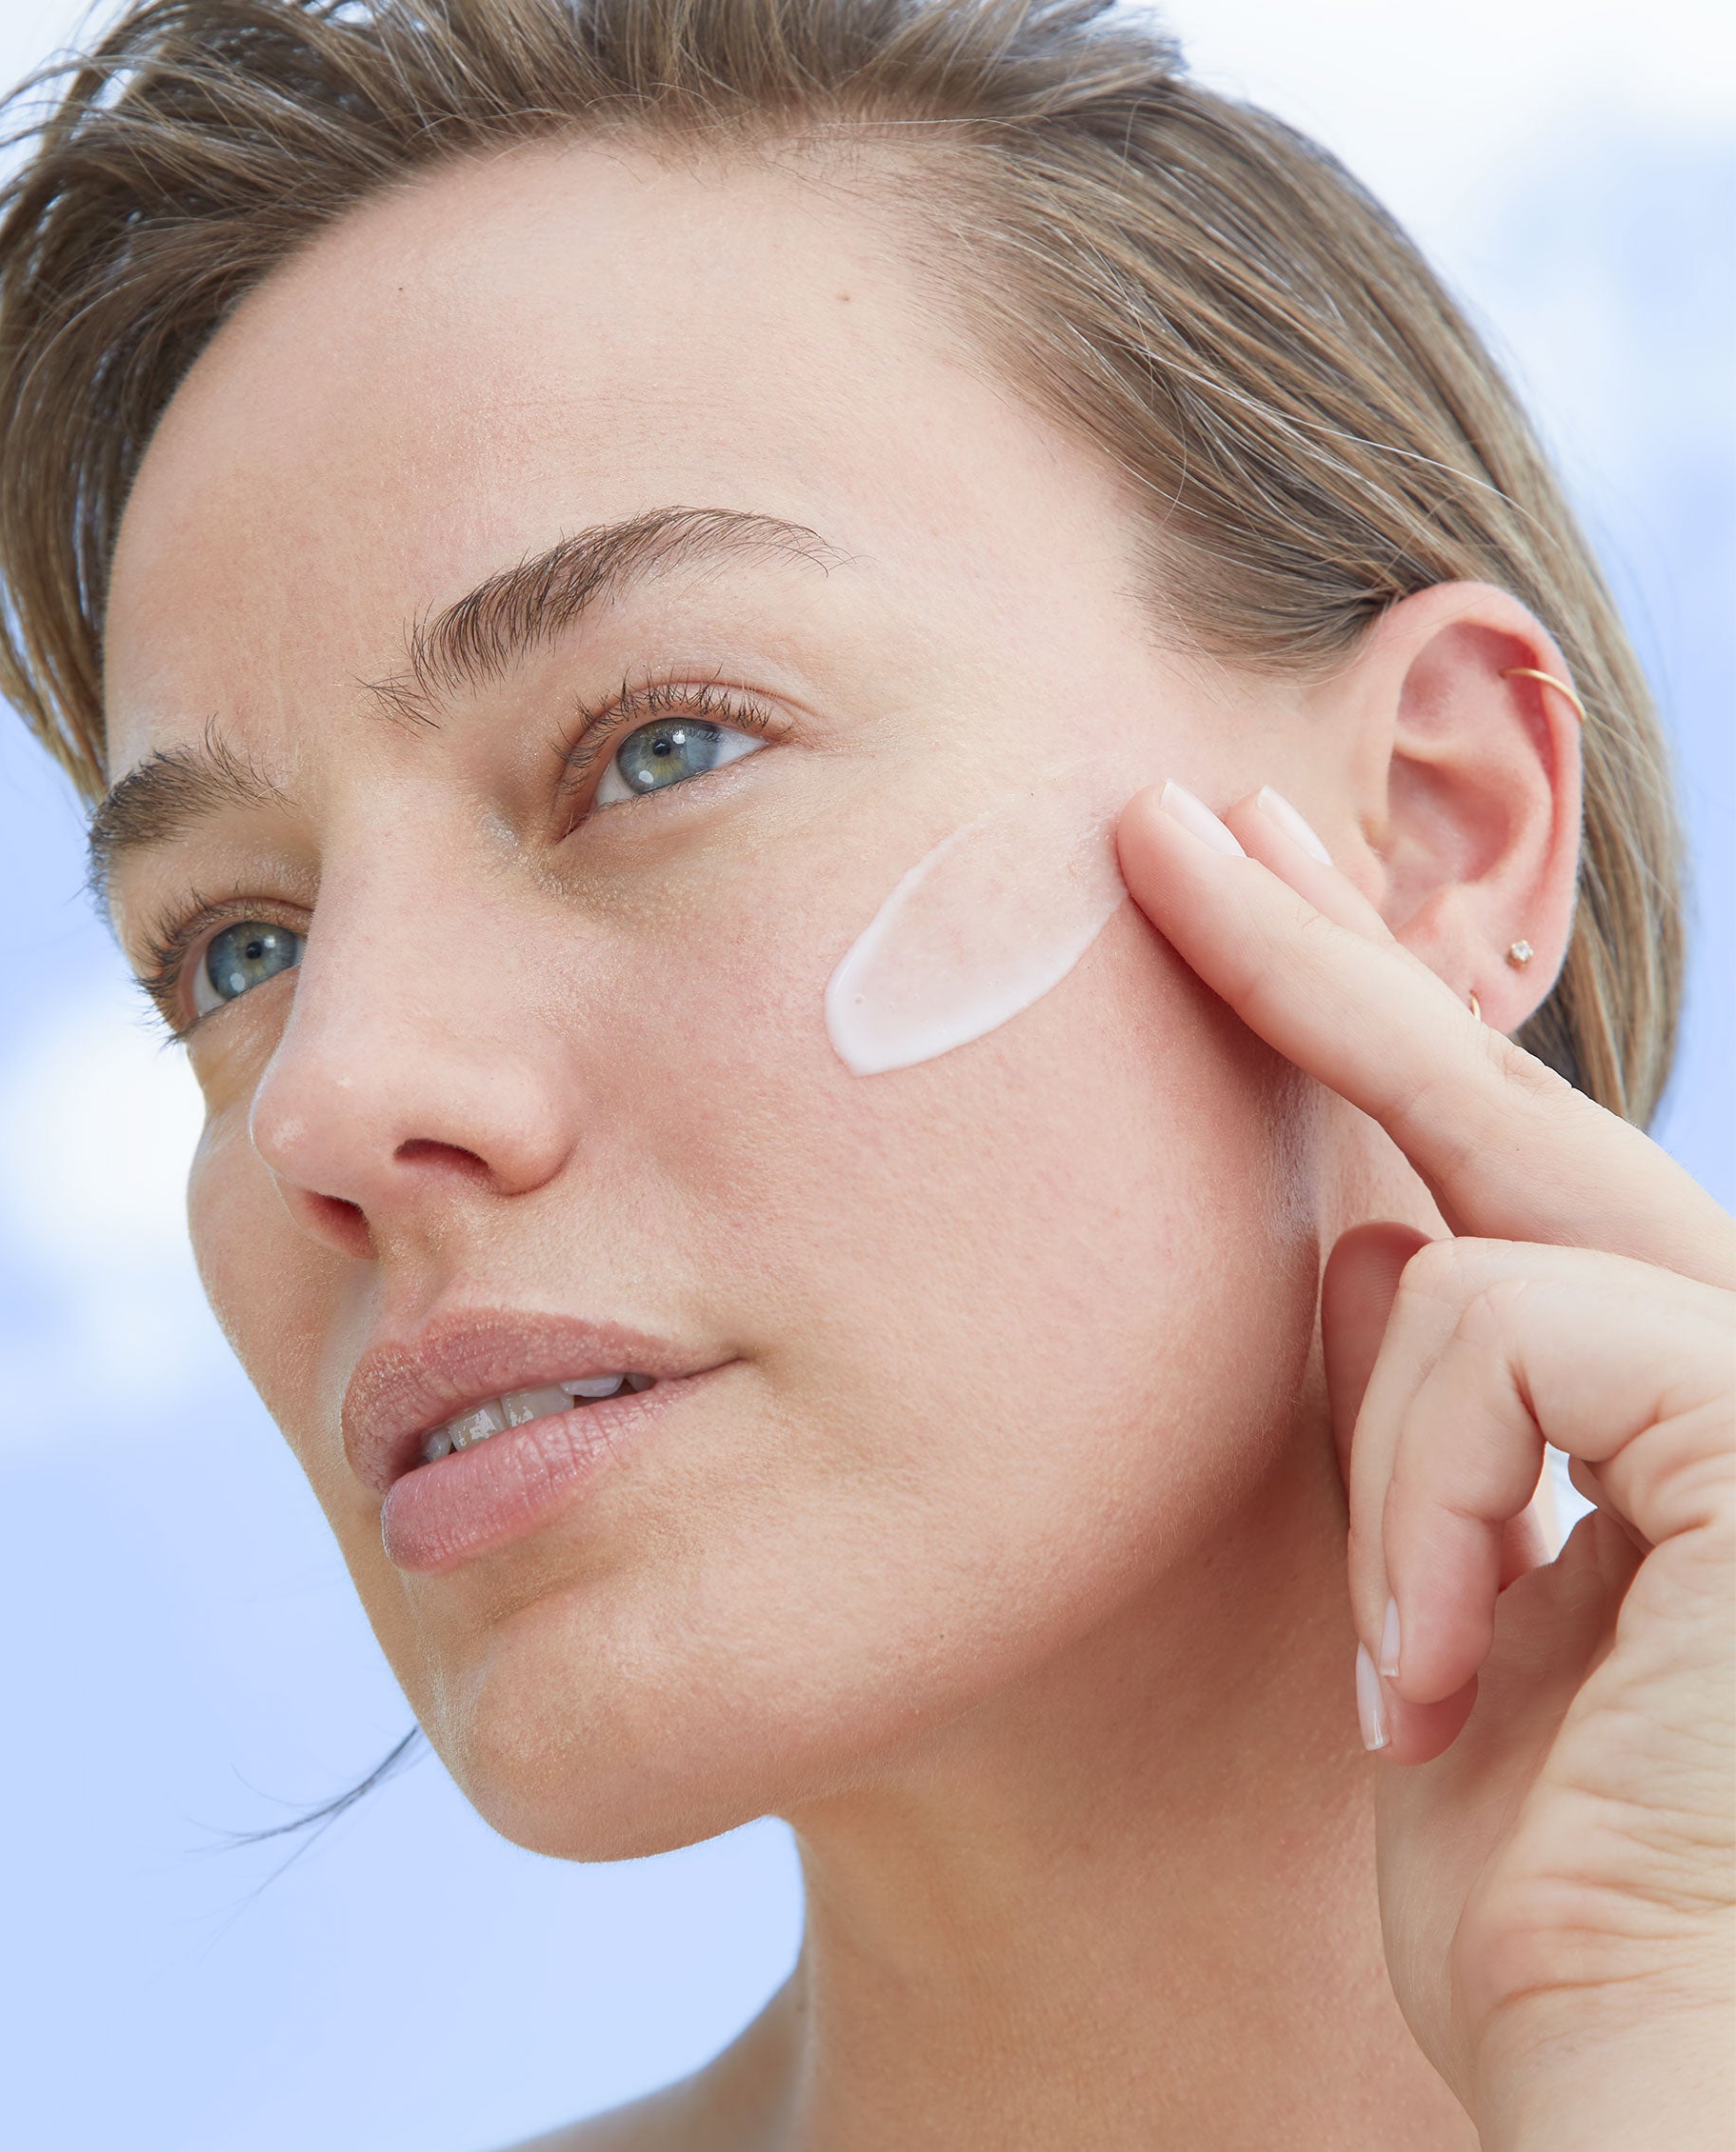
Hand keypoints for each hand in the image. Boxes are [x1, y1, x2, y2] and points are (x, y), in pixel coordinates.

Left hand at [1116, 778, 1735, 2150]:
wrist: (1661, 2109)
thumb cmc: (1569, 1932)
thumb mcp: (1440, 1636)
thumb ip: (1421, 1432)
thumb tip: (1378, 1236)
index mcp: (1670, 1422)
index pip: (1499, 1170)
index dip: (1364, 1017)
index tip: (1239, 887)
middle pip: (1510, 1114)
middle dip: (1325, 960)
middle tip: (1168, 816)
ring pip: (1494, 1235)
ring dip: (1393, 1454)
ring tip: (1410, 1673)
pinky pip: (1517, 1329)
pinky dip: (1432, 1496)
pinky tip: (1436, 1681)